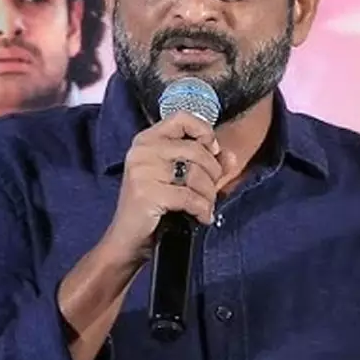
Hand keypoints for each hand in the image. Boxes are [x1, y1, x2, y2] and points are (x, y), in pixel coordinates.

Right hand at [100, 111, 226, 263]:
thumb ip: (207, 165)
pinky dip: (202, 210)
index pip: (182, 117)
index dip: (204, 131)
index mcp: (147, 140)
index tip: (212, 151)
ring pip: (196, 173)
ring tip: (203, 207)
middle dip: (212, 175)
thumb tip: (231, 156)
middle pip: (196, 150)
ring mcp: (142, 170)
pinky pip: (190, 196)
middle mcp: (142, 150)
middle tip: (209, 192)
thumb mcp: (182, 180)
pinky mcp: (147, 192)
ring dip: (208, 195)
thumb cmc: (155, 208)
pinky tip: (201, 217)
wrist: (128, 242)